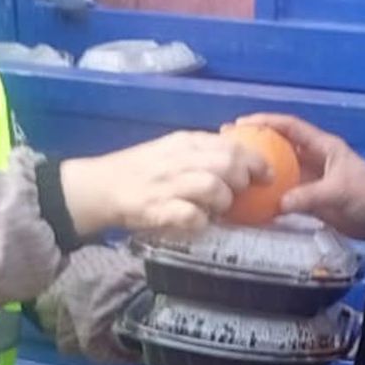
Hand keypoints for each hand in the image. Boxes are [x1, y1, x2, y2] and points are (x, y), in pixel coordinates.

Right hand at [60, 131, 267, 239]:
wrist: (98, 186)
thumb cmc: (137, 171)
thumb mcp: (169, 150)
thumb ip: (200, 152)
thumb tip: (235, 159)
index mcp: (183, 142)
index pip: (230, 145)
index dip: (255, 160)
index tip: (266, 174)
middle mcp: (178, 160)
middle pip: (227, 163)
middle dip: (242, 180)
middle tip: (242, 193)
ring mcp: (167, 185)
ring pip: (213, 187)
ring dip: (223, 201)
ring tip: (217, 209)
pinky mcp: (157, 210)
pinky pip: (192, 216)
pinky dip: (201, 221)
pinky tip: (198, 222)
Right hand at [234, 112, 364, 239]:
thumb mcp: (337, 192)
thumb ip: (308, 196)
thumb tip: (278, 204)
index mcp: (322, 146)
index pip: (290, 126)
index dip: (266, 121)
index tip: (241, 124)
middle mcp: (312, 157)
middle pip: (279, 144)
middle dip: (255, 142)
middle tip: (228, 144)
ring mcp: (309, 177)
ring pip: (278, 168)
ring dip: (258, 167)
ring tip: (233, 169)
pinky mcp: (308, 196)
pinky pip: (282, 190)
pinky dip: (267, 192)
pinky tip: (249, 197)